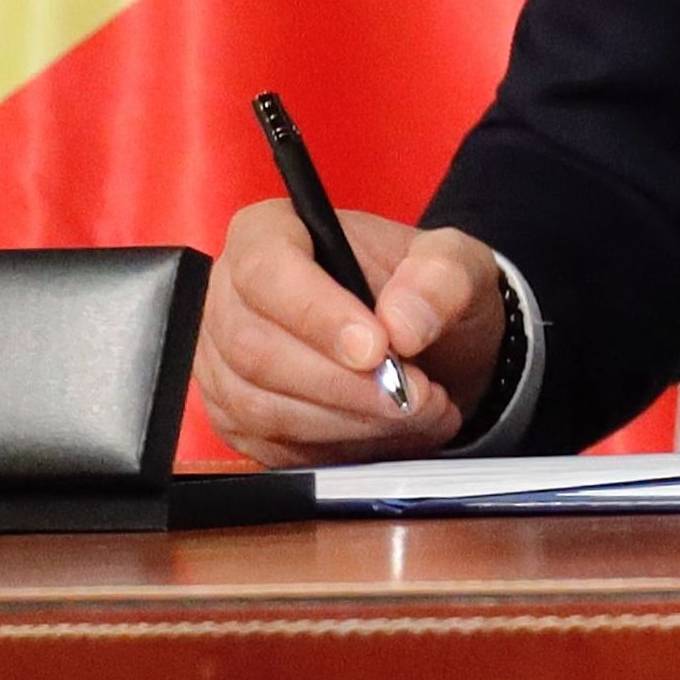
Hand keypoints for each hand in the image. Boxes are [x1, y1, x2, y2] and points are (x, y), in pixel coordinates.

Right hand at [195, 196, 501, 463]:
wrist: (426, 346)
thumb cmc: (424, 292)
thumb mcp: (456, 264)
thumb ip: (439, 278)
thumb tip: (402, 323)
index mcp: (269, 233)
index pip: (266, 270)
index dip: (317, 314)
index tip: (376, 349)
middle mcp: (230, 296)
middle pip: (258, 350)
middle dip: (346, 384)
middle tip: (416, 394)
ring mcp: (223, 361)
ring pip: (261, 406)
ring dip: (349, 421)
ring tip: (417, 412)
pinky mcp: (235, 417)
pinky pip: (270, 444)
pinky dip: (337, 447)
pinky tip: (386, 432)